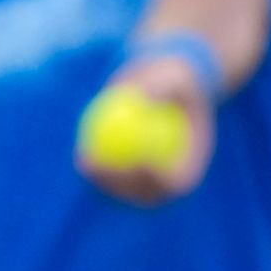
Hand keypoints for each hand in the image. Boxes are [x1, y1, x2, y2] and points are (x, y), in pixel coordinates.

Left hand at [75, 55, 213, 205]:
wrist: (165, 84)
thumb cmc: (174, 80)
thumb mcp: (173, 76)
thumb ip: (162, 88)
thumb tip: (144, 98)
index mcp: (190, 166)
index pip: (175, 183)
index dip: (156, 181)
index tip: (137, 164)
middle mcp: (170, 179)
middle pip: (146, 194)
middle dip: (123, 188)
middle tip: (104, 171)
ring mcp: (149, 180)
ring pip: (124, 190)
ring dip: (103, 181)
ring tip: (86, 165)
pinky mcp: (129, 173)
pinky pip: (112, 175)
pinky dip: (98, 167)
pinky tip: (80, 157)